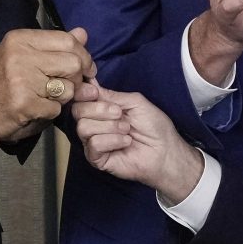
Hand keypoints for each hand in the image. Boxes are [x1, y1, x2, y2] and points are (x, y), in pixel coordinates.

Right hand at [0, 27, 95, 144]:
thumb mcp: (18, 53)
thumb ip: (52, 44)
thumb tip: (83, 33)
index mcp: (20, 39)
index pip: (68, 41)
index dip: (83, 55)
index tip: (85, 67)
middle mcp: (22, 56)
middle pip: (74, 63)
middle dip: (78, 78)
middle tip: (69, 86)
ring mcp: (23, 81)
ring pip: (68, 88)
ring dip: (63, 98)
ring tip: (46, 98)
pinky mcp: (25, 105)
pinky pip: (56, 109)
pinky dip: (49, 113)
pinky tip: (35, 110)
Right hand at [71, 84, 204, 202]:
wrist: (165, 150)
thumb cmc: (154, 126)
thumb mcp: (135, 102)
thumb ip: (112, 95)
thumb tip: (90, 84)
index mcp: (102, 109)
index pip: (80, 98)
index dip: (83, 93)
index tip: (95, 92)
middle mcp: (94, 124)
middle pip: (77, 111)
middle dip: (99, 110)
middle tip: (120, 114)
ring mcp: (94, 142)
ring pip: (83, 128)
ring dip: (109, 126)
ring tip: (127, 130)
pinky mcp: (97, 158)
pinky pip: (93, 144)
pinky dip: (112, 140)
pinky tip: (126, 142)